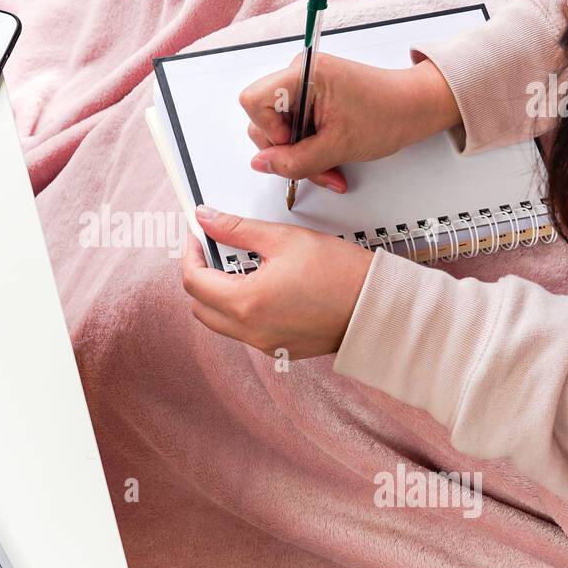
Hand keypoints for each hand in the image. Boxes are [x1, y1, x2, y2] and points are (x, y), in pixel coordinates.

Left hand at [181, 206, 373, 359]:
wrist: (377, 307)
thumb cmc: (341, 274)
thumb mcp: (284, 239)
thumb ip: (238, 229)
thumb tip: (207, 219)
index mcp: (246, 303)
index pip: (194, 280)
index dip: (191, 253)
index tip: (198, 235)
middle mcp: (250, 331)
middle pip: (200, 306)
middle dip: (200, 275)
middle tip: (215, 249)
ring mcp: (264, 344)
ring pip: (220, 321)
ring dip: (219, 294)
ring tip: (240, 266)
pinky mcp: (279, 349)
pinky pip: (244, 330)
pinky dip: (241, 309)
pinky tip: (261, 286)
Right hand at [238, 53, 459, 190]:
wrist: (414, 108)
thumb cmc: (388, 114)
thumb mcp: (337, 147)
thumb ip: (293, 160)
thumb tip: (261, 164)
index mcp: (305, 73)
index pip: (254, 100)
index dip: (268, 129)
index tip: (292, 143)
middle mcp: (300, 74)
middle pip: (264, 119)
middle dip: (287, 151)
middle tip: (314, 164)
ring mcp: (306, 87)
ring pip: (281, 131)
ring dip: (301, 157)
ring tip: (329, 167)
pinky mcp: (313, 99)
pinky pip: (296, 129)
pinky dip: (309, 150)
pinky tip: (329, 161)